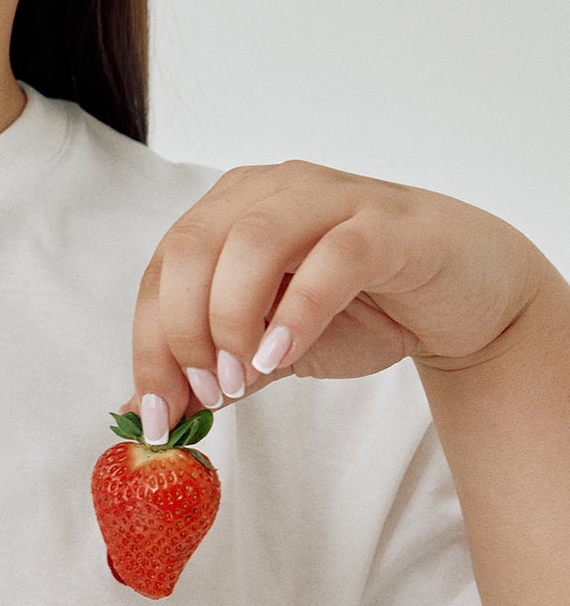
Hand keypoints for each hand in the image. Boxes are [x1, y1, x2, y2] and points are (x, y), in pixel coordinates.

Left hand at [116, 158, 547, 438]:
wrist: (465, 299)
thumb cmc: (360, 310)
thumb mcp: (268, 350)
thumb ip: (211, 372)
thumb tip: (140, 415)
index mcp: (228, 211)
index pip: (161, 271)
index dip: (149, 345)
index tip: (158, 413)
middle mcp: (270, 191)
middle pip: (190, 249)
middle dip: (184, 333)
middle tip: (208, 395)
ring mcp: (330, 199)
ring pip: (250, 242)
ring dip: (230, 320)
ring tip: (242, 380)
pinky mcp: (386, 226)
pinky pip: (330, 257)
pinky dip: (297, 310)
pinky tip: (282, 355)